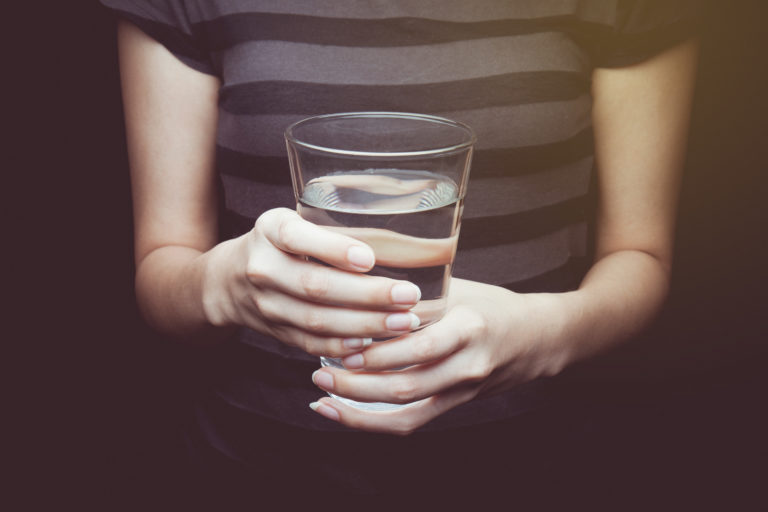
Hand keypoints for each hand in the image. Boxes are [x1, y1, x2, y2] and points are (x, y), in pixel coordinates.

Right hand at [201, 208, 421, 356]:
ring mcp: (266, 305)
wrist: (226, 281)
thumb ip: (329, 227)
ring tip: (403, 322)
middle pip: (316, 286)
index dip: (333, 249)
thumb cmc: (277, 244)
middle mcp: (263, 267)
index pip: (297, 237)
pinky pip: (310, 343)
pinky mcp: (275, 332)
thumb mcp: (293, 220)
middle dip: (367, 295)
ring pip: (317, 320)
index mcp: (270, 230)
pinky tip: (372, 343)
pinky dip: (342, 346)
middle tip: (407, 296)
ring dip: (364, 324)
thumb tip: (400, 237)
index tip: (369, 258)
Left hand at [308, 278, 572, 434]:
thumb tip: (362, 281)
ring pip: (405, 412)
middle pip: (406, 387)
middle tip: (319, 371)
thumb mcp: (461, 288)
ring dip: (360, 408)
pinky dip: (375, 422)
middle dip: (356, 384)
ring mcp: (462, 391)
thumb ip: (419, 292)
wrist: (539, 339)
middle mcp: (466, 365)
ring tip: (323, 395)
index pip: (421, 347)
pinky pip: (412, 422)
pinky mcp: (455, 405)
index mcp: (469, 328)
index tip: (343, 345)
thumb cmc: (494, 306)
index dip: (380, 353)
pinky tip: (345, 412)